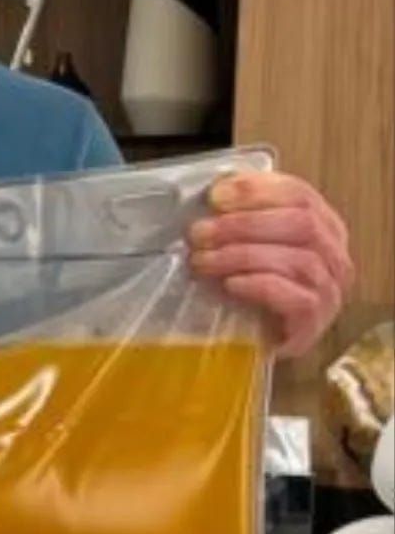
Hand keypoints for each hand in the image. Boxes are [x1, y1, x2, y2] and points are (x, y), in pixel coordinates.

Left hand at [188, 172, 353, 358]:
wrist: (257, 342)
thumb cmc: (252, 288)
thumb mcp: (249, 243)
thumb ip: (241, 214)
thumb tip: (217, 190)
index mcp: (324, 225)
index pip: (299, 194)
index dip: (257, 191)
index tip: (215, 197)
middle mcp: (335, 255)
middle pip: (301, 223)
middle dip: (243, 224)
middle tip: (199, 233)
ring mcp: (330, 290)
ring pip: (298, 259)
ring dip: (242, 256)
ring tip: (203, 261)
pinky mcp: (315, 322)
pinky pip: (296, 298)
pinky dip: (260, 285)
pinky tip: (231, 284)